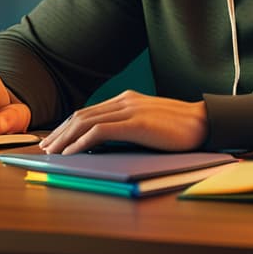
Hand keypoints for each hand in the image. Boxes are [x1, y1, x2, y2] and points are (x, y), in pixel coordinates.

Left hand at [38, 90, 207, 154]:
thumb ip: (129, 126)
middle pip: (82, 115)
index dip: (68, 126)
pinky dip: (81, 143)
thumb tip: (106, 143)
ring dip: (65, 138)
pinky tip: (71, 154)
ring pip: (85, 122)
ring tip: (52, 153)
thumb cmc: (181, 129)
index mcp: (127, 99)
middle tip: (46, 148)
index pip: (89, 111)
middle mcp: (124, 100)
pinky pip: (99, 132)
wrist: (205, 123)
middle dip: (60, 132)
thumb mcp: (150, 123)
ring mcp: (129, 110)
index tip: (56, 139)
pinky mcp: (135, 123)